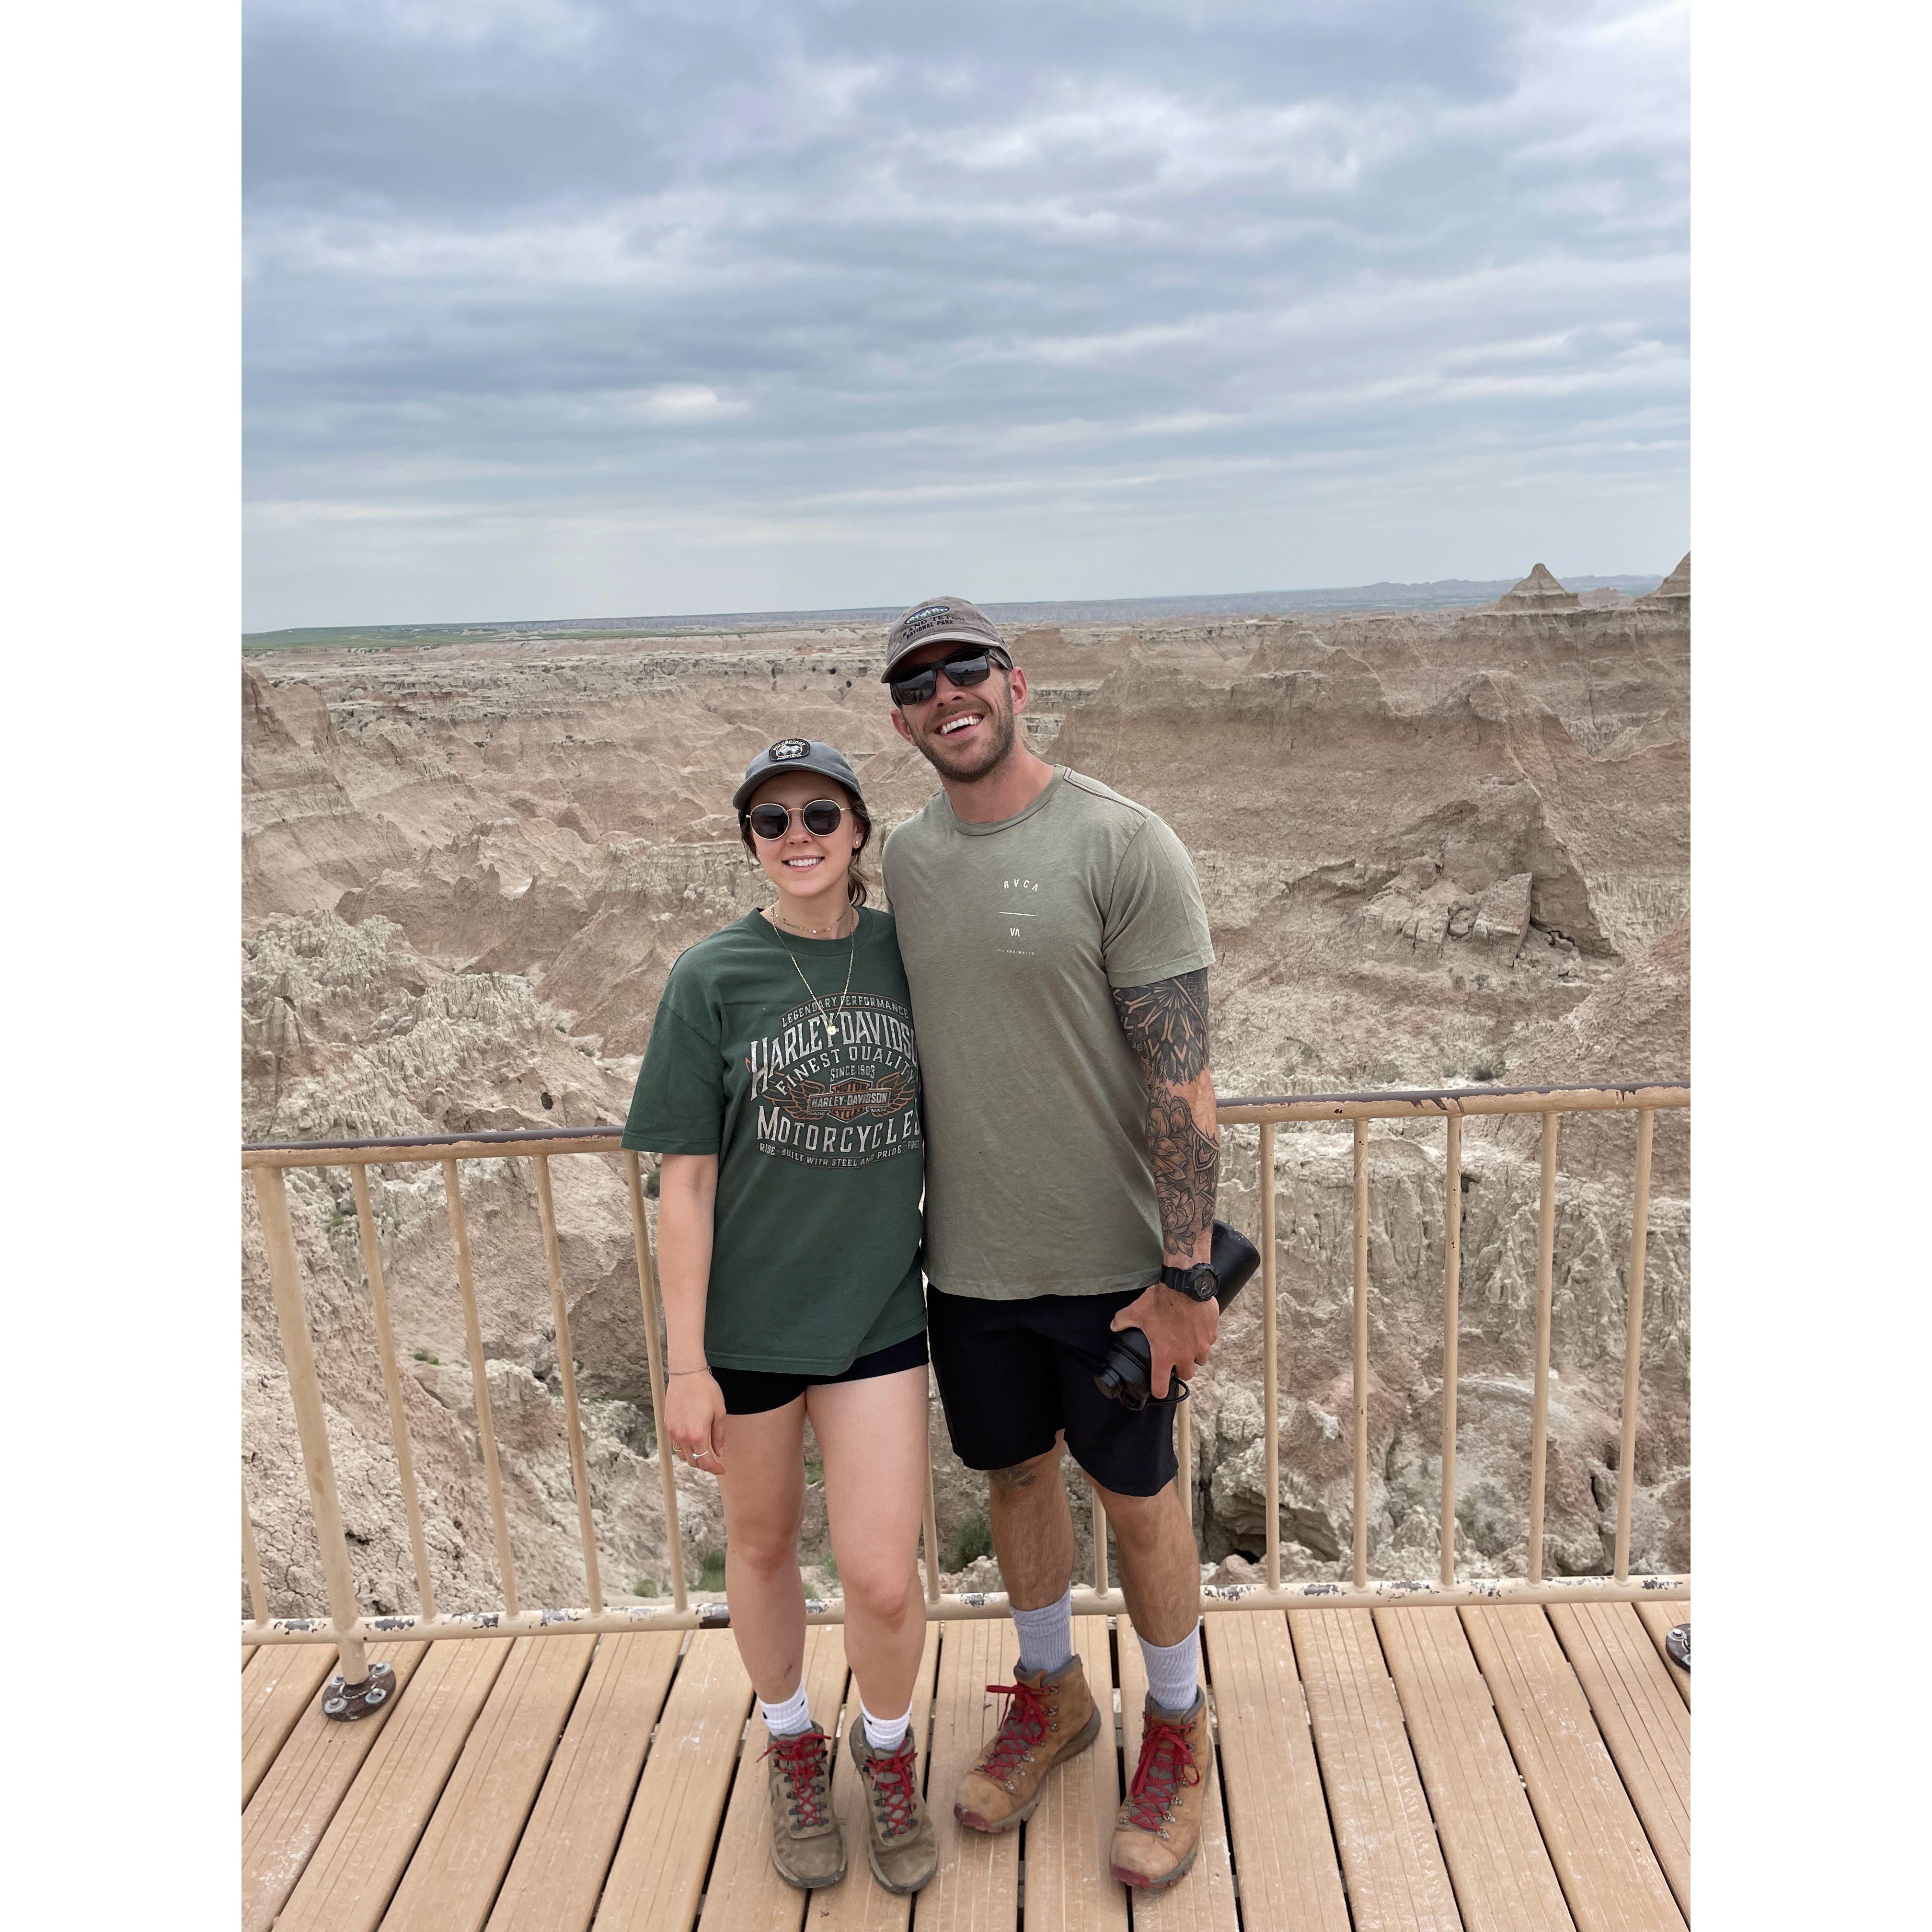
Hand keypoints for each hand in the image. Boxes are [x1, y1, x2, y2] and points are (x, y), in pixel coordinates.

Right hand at [665, 1369, 725, 1474]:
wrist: (686, 1374)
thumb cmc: (705, 1390)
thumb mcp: (719, 1412)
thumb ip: (719, 1436)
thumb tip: (719, 1452)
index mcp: (698, 1435)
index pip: (705, 1462)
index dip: (715, 1468)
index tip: (722, 1469)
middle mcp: (682, 1436)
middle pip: (693, 1461)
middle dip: (705, 1464)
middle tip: (714, 1460)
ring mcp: (673, 1431)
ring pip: (682, 1455)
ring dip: (693, 1457)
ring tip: (703, 1451)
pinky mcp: (667, 1424)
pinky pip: (675, 1444)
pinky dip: (684, 1448)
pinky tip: (692, 1441)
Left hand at [1111, 1284, 1218, 1400]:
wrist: (1186, 1286)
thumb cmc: (1161, 1302)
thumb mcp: (1136, 1311)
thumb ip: (1122, 1321)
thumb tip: (1114, 1326)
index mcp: (1164, 1355)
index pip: (1161, 1386)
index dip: (1159, 1390)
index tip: (1158, 1388)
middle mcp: (1184, 1355)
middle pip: (1186, 1375)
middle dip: (1180, 1369)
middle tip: (1174, 1357)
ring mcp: (1201, 1346)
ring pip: (1199, 1360)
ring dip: (1193, 1355)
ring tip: (1186, 1342)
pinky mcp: (1212, 1335)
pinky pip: (1208, 1343)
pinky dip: (1202, 1339)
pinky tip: (1195, 1328)